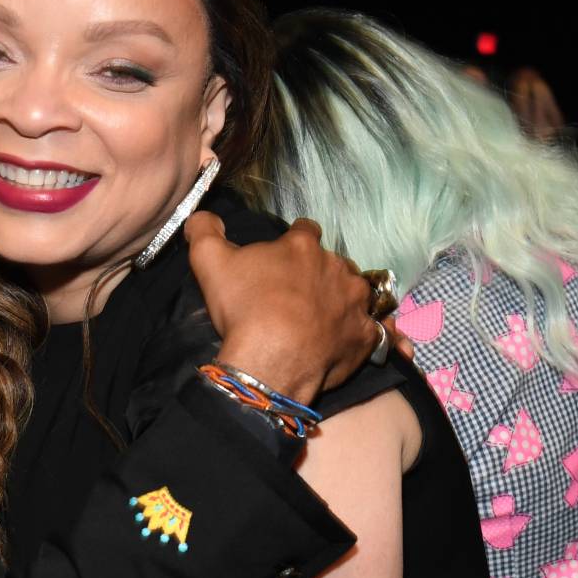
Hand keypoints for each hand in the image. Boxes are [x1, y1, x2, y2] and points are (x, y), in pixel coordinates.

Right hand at [184, 213, 378, 402]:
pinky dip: (368, 334)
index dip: (295, 241)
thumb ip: (204, 231)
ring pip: (357, 293)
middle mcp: (337, 268)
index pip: (305, 230)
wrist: (270, 362)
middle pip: (333, 263)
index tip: (285, 257)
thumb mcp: (209, 262)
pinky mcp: (365, 336)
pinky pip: (376, 332)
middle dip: (319, 274)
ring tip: (327, 318)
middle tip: (298, 296)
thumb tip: (201, 215)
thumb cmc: (244, 308)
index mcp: (303, 246)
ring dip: (346, 299)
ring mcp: (356, 303)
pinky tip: (358, 340)